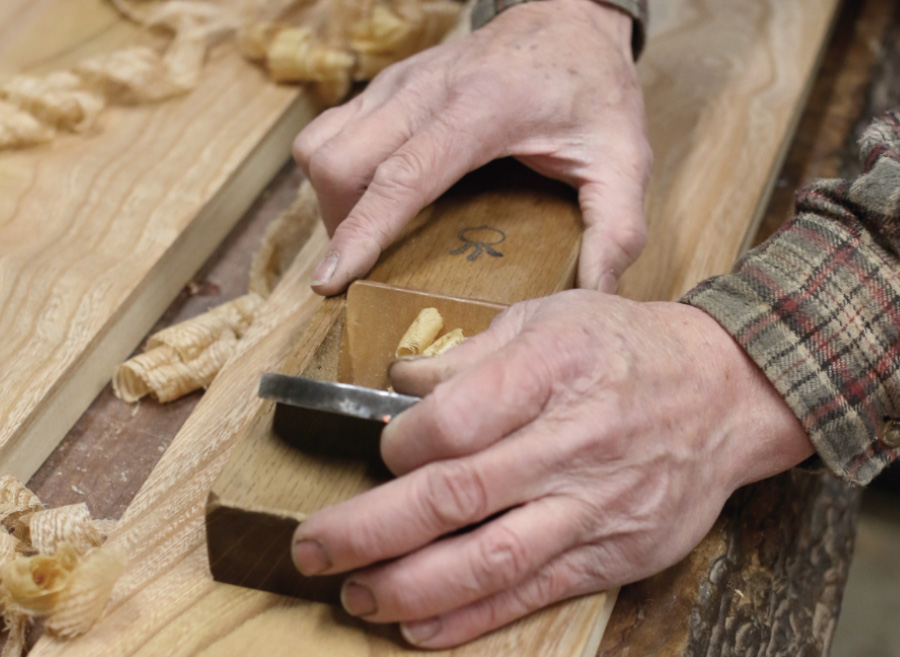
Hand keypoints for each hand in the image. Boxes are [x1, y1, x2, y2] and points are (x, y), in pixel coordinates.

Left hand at [291, 292, 814, 646]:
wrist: (725, 394)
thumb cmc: (628, 348)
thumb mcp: (551, 318)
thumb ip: (472, 354)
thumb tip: (400, 386)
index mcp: (551, 371)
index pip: (453, 422)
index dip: (399, 444)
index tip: (381, 450)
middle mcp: (571, 443)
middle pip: (456, 497)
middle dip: (369, 530)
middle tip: (312, 548)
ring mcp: (593, 506)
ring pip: (490, 560)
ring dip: (410, 587)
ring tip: (356, 596)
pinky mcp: (612, 553)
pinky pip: (533, 592)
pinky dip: (472, 618)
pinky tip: (420, 627)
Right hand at [293, 0, 651, 294]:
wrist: (569, 18)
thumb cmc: (593, 88)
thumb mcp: (625, 158)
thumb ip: (618, 228)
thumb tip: (594, 293)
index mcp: (481, 109)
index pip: (402, 176)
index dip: (362, 232)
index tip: (332, 279)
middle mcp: (426, 90)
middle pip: (339, 161)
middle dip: (339, 224)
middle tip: (364, 268)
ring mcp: (400, 83)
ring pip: (321, 143)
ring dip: (331, 199)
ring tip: (364, 237)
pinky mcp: (388, 85)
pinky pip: (331, 130)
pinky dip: (337, 173)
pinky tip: (372, 199)